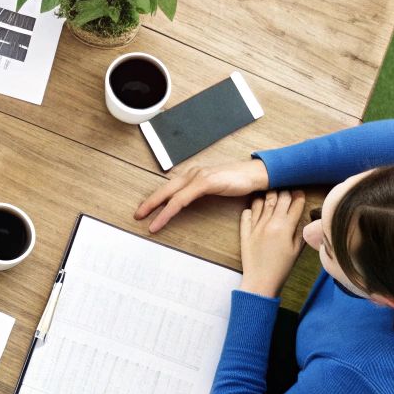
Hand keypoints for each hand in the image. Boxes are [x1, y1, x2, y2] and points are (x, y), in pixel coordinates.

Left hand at [135, 158, 269, 232]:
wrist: (255, 174)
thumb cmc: (237, 181)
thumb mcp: (214, 187)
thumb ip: (200, 192)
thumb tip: (188, 201)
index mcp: (192, 174)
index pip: (169, 187)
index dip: (155, 199)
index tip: (145, 210)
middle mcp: (191, 172)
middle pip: (164, 189)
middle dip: (149, 203)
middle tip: (137, 216)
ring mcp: (197, 176)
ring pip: (171, 195)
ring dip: (157, 208)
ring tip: (146, 220)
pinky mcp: (205, 182)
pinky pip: (182, 199)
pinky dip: (171, 209)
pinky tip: (164, 217)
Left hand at [239, 190, 306, 297]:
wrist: (261, 281)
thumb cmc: (281, 268)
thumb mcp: (296, 251)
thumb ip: (300, 233)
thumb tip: (303, 220)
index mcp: (285, 228)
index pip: (295, 205)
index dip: (299, 197)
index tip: (300, 193)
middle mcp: (270, 223)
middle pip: (280, 199)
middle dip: (286, 192)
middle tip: (288, 191)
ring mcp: (256, 225)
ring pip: (262, 201)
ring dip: (269, 196)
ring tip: (273, 194)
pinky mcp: (245, 231)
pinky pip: (247, 213)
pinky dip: (252, 207)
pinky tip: (256, 207)